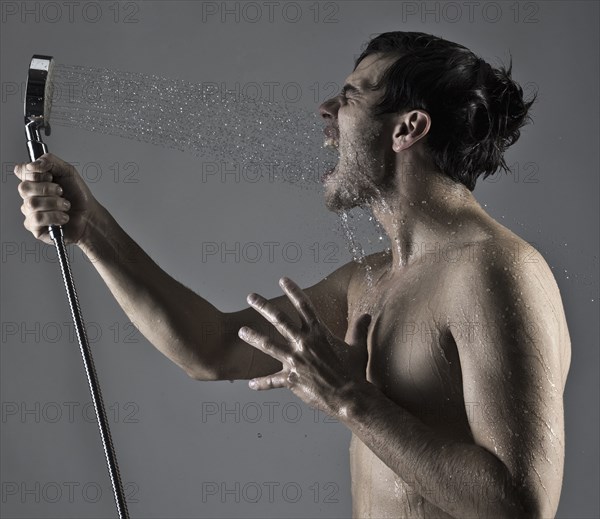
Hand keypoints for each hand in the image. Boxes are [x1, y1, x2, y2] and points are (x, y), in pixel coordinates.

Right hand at [15, 153, 99, 245]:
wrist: (89, 216)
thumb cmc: (78, 196)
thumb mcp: (68, 171)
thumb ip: (50, 161)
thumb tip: (32, 164)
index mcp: (35, 181)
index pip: (21, 171)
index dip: (35, 173)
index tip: (50, 177)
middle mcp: (30, 195)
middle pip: (24, 188)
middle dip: (48, 189)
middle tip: (61, 192)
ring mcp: (30, 211)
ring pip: (32, 204)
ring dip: (55, 203)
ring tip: (65, 205)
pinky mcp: (34, 226)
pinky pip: (36, 219)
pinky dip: (54, 216)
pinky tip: (62, 217)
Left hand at [238, 276, 371, 417]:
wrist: (350, 397)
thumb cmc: (355, 372)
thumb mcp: (358, 347)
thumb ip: (359, 329)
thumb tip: (367, 315)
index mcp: (318, 333)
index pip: (304, 306)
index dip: (293, 291)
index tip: (283, 279)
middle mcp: (303, 343)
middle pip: (279, 320)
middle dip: (263, 306)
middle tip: (250, 296)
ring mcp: (295, 361)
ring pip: (268, 345)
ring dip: (253, 337)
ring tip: (241, 330)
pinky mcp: (291, 380)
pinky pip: (272, 381)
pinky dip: (262, 383)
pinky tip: (251, 385)